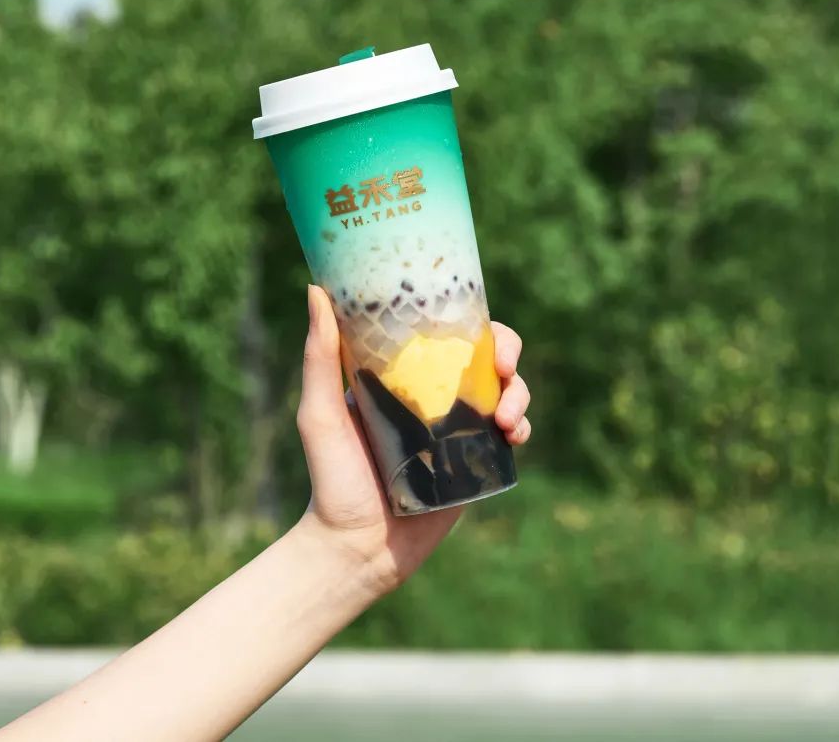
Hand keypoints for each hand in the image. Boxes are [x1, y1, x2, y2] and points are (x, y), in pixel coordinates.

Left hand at [295, 284, 530, 596]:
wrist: (356, 548)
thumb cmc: (331, 478)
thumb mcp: (320, 412)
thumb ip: (320, 356)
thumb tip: (316, 289)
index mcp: (402, 376)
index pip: (444, 332)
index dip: (471, 320)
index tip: (478, 325)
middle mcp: (433, 397)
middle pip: (486, 357)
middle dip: (508, 352)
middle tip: (505, 367)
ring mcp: (458, 430)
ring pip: (506, 392)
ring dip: (520, 394)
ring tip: (506, 419)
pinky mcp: (475, 464)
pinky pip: (510, 436)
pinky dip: (521, 427)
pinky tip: (513, 436)